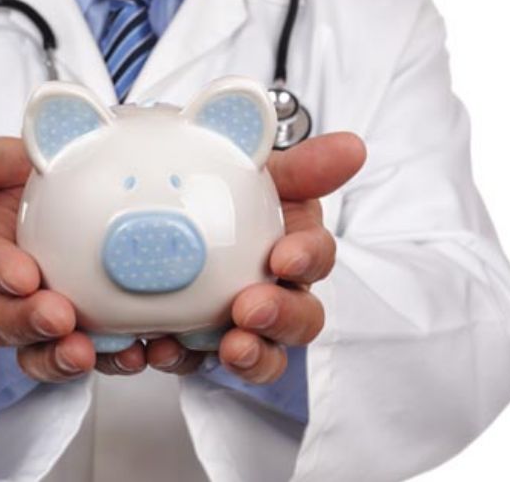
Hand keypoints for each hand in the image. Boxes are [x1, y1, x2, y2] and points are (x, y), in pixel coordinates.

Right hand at [0, 122, 145, 381]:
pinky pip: (104, 356)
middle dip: (30, 326)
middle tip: (61, 320)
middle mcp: (12, 293)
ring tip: (115, 352)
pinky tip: (156, 350)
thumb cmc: (41, 180)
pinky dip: (129, 357)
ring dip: (74, 358)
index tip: (23, 275)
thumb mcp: (10, 160)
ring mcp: (50, 319)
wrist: (89, 194)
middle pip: (5, 324)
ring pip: (48, 353)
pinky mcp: (92, 336)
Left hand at [145, 133, 366, 382]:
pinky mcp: (199, 348)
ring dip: (249, 356)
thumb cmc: (227, 194)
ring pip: (262, 354)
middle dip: (281, 317)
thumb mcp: (259, 170)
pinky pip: (194, 363)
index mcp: (295, 248)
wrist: (173, 210)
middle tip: (251, 309)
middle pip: (300, 319)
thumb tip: (353, 147)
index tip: (285, 257)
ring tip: (227, 347)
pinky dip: (177, 359)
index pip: (317, 257)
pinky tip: (157, 348)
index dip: (307, 259)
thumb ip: (303, 164)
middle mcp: (278, 292)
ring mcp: (242, 326)